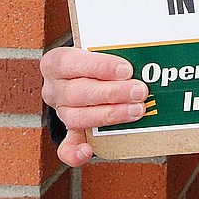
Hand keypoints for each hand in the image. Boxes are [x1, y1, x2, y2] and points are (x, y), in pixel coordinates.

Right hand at [40, 46, 148, 165]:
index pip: (72, 63)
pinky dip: (75, 152)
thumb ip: (113, 48)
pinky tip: (88, 152)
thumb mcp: (98, 46)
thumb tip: (144, 49)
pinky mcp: (69, 132)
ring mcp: (61, 112)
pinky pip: (66, 147)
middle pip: (78, 92)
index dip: (99, 67)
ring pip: (78, 117)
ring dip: (110, 115)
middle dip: (112, 93)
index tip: (126, 69)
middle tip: (139, 91)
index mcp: (56, 63)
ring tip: (137, 110)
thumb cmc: (97, 57)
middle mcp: (54, 88)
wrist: (86, 74)